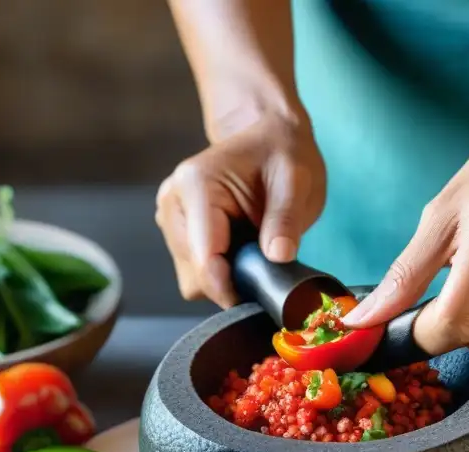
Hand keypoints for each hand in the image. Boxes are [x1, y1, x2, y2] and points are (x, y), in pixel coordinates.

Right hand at [155, 114, 325, 307]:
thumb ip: (285, 218)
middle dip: (231, 281)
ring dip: (228, 277)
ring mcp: (172, 220)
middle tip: (267, 266)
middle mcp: (174, 203)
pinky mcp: (179, 234)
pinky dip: (224, 272)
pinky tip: (244, 250)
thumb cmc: (282, 153)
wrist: (268, 138)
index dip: (230, 286)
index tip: (260, 296)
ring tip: (256, 251)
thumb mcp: (297, 179)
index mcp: (196, 184)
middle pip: (194, 274)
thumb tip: (278, 257)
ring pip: (194, 279)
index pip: (203, 256)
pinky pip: (198, 272)